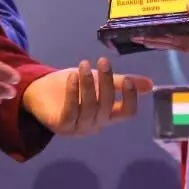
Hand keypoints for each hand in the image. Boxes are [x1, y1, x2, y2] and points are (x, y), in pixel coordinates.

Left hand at [21, 58, 153, 135]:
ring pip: (89, 107)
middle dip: (106, 82)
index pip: (127, 113)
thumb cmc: (73, 88)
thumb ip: (120, 83)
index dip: (131, 99)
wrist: (39, 93)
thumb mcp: (98, 82)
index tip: (129, 80)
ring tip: (83, 65)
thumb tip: (149, 84)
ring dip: (87, 85)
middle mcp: (95, 124)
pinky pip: (70, 110)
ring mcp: (78, 127)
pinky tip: (73, 77)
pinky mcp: (61, 125)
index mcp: (107, 115)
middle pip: (107, 106)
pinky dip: (73, 93)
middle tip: (102, 62)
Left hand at [137, 0, 188, 63]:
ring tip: (151, 35)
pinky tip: (174, 35)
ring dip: (173, 43)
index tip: (145, 37)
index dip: (165, 40)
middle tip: (139, 36)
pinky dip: (186, 42)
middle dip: (163, 43)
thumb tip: (188, 8)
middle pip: (187, 49)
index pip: (187, 43)